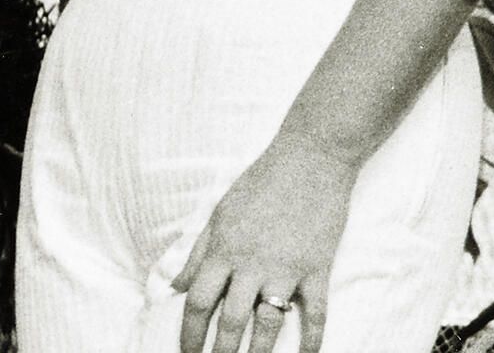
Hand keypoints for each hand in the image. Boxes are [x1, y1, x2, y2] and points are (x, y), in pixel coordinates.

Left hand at [172, 136, 358, 352]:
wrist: (309, 159)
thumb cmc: (260, 183)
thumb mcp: (219, 213)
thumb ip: (198, 252)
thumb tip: (175, 284)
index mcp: (223, 249)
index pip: (197, 300)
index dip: (189, 332)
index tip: (186, 351)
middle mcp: (251, 264)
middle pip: (230, 320)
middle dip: (220, 351)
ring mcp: (286, 269)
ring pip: (268, 323)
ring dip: (258, 351)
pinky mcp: (317, 269)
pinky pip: (315, 314)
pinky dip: (312, 340)